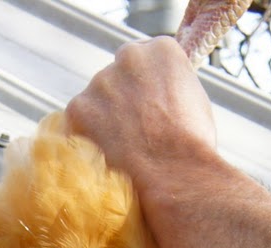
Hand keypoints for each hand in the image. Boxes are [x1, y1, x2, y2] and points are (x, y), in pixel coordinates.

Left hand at [65, 40, 217, 191]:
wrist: (173, 175)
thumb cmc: (191, 146)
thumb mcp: (194, 101)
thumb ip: (171, 86)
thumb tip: (158, 95)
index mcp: (161, 50)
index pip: (144, 59)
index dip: (144, 87)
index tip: (147, 107)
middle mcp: (128, 57)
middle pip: (116, 77)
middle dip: (121, 101)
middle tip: (131, 132)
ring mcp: (100, 82)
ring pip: (95, 100)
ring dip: (101, 120)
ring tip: (119, 150)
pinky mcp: (78, 109)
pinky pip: (76, 123)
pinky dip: (84, 140)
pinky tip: (102, 157)